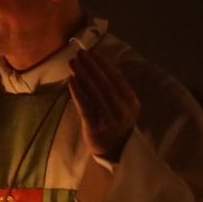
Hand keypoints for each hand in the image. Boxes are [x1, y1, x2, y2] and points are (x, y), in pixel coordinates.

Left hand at [68, 48, 139, 162]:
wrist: (116, 150)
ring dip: (83, 75)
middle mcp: (122, 110)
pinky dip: (77, 93)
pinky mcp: (95, 128)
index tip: (92, 52)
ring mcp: (109, 120)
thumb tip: (103, 64)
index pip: (116, 78)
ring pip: (94, 93)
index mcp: (131, 102)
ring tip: (73, 63)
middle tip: (80, 53)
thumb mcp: (124, 105)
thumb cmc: (117, 122)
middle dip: (91, 66)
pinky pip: (85, 107)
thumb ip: (117, 87)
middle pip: (104, 84)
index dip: (103, 64)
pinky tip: (71, 81)